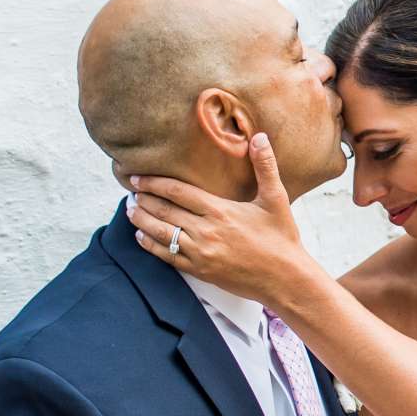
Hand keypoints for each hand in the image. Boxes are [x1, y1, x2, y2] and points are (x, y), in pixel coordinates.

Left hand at [125, 135, 315, 304]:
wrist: (285, 279)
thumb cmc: (282, 238)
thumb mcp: (276, 199)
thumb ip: (265, 166)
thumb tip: (259, 136)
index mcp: (220, 210)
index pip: (177, 192)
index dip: (153, 183)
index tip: (137, 177)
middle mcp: (206, 231)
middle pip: (163, 211)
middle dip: (143, 200)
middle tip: (130, 191)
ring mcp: (200, 253)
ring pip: (160, 234)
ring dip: (141, 220)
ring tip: (130, 210)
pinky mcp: (200, 270)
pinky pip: (167, 256)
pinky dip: (150, 245)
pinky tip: (141, 236)